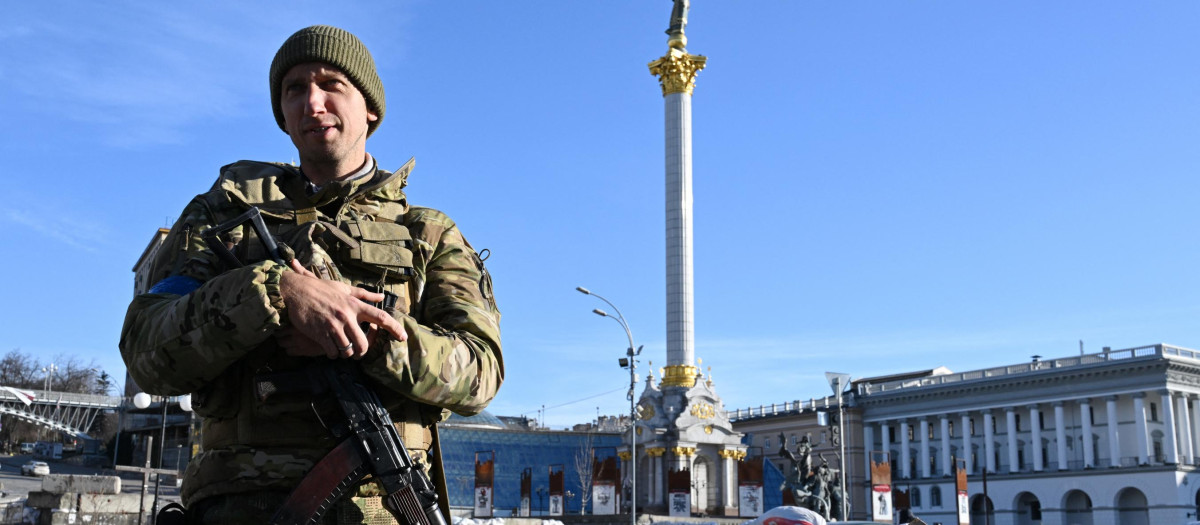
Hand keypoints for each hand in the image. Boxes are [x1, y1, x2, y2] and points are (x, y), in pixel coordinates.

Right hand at [276, 259, 406, 358]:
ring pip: (348, 350)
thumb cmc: (320, 289)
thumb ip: (364, 294)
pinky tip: (329, 348)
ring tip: (341, 348)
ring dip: (346, 353)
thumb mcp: (344, 288)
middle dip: (361, 352)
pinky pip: (333, 352)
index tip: (403, 337)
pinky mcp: (321, 334)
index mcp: (355, 305)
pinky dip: (332, 353)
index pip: (381, 317)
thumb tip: (382, 296)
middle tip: (356, 351)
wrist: (296, 291)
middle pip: (364, 344)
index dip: (395, 329)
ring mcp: (334, 326)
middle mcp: (347, 316)